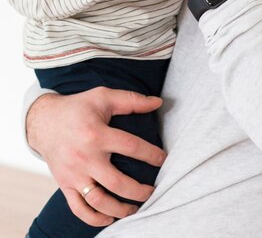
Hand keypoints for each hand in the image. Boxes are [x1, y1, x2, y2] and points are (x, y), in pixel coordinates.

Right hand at [26, 88, 165, 226]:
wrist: (44, 121)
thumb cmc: (78, 107)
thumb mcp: (104, 96)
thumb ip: (132, 100)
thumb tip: (158, 102)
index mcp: (97, 134)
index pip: (131, 147)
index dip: (151, 154)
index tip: (163, 159)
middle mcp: (85, 157)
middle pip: (117, 182)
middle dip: (139, 191)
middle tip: (152, 191)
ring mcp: (74, 174)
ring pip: (99, 201)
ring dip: (120, 210)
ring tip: (135, 208)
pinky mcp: (65, 185)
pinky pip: (79, 209)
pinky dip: (95, 219)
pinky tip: (110, 218)